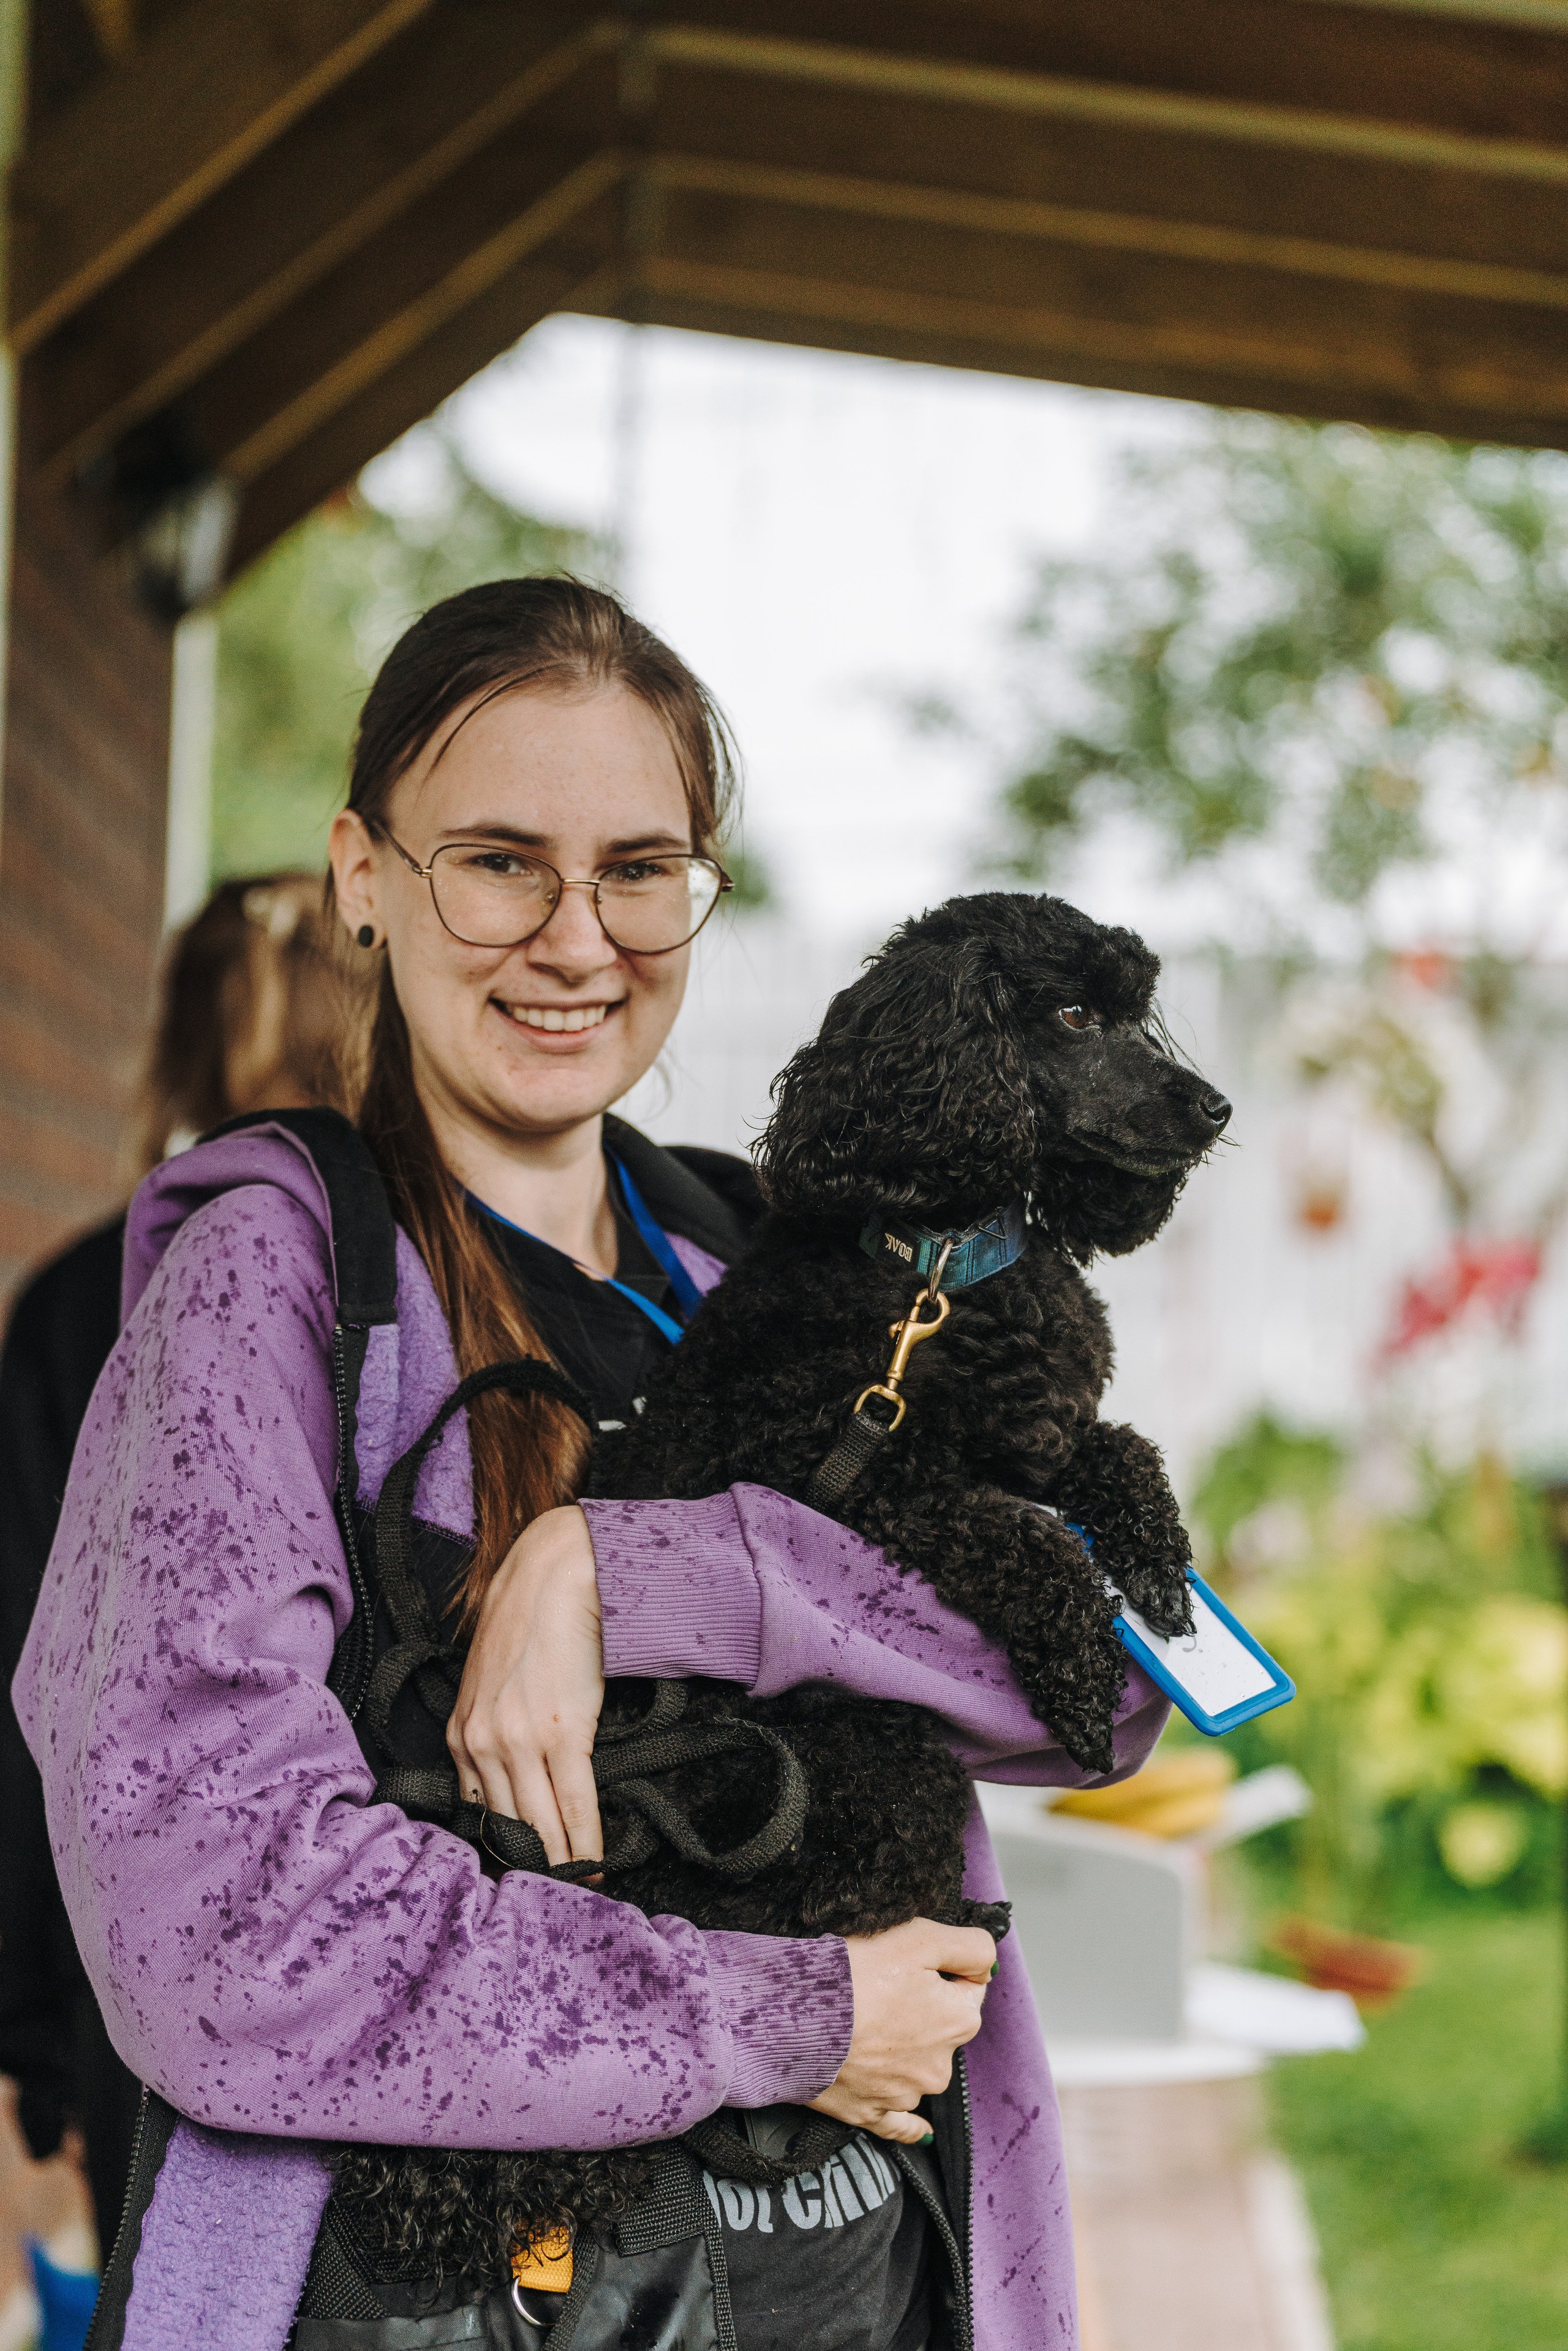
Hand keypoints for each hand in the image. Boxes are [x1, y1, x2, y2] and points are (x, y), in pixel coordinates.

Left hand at [447, 1505, 605, 1867]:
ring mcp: (518, 1741)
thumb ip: (494, 1739)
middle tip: (552, 1902)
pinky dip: (587, 1842)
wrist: (554, 1579)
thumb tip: (520, 1791)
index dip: (502, 1855)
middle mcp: (480, 1744)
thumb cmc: (529, 1631)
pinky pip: (575, 1805)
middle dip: (531, 1870)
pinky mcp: (560, 1732)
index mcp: (460, 1737)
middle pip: (507, 1830)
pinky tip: (597, 1863)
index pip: (477, 1817)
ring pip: (539, 1827)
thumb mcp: (491, 1690)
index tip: (522, 1881)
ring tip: (580, 1890)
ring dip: (562, 1866)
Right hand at [807, 1919, 994, 2144]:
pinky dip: (909, 2123)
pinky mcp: (871, 2114)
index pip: (968, 1988)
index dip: (940, 1970)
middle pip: (942, 2027)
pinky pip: (900, 2123)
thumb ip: (969, 1947)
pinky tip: (921, 2132)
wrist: (791, 2020)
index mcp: (959, 2021)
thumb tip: (987, 1967)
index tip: (911, 1963)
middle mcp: (940, 2065)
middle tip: (880, 1988)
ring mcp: (905, 2095)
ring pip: (918, 2066)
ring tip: (861, 2024)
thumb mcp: (920, 1937)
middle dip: (920, 2009)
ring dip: (901, 2049)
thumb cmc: (853, 1974)